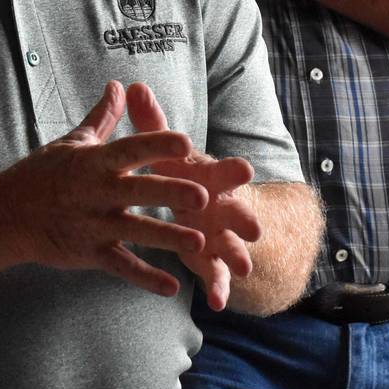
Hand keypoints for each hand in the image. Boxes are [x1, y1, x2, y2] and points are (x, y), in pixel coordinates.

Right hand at [0, 81, 212, 297]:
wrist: (4, 216)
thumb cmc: (41, 174)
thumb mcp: (72, 142)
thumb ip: (102, 117)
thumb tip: (119, 85)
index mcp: (94, 162)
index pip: (129, 149)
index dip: (157, 145)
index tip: (186, 141)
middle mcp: (96, 193)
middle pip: (139, 191)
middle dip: (170, 193)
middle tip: (203, 196)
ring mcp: (93, 225)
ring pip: (136, 232)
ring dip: (168, 238)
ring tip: (200, 242)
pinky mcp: (89, 254)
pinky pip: (121, 267)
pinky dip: (146, 278)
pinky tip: (173, 287)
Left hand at [125, 82, 260, 310]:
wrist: (208, 203)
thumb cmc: (184, 173)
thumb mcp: (168, 150)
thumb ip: (152, 123)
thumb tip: (132, 85)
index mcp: (209, 177)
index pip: (223, 171)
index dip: (233, 171)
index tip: (245, 169)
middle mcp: (220, 204)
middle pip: (236, 211)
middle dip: (245, 219)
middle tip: (255, 229)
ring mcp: (219, 233)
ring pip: (232, 245)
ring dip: (238, 256)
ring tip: (245, 269)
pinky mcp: (210, 258)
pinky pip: (216, 274)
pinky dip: (219, 287)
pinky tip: (218, 303)